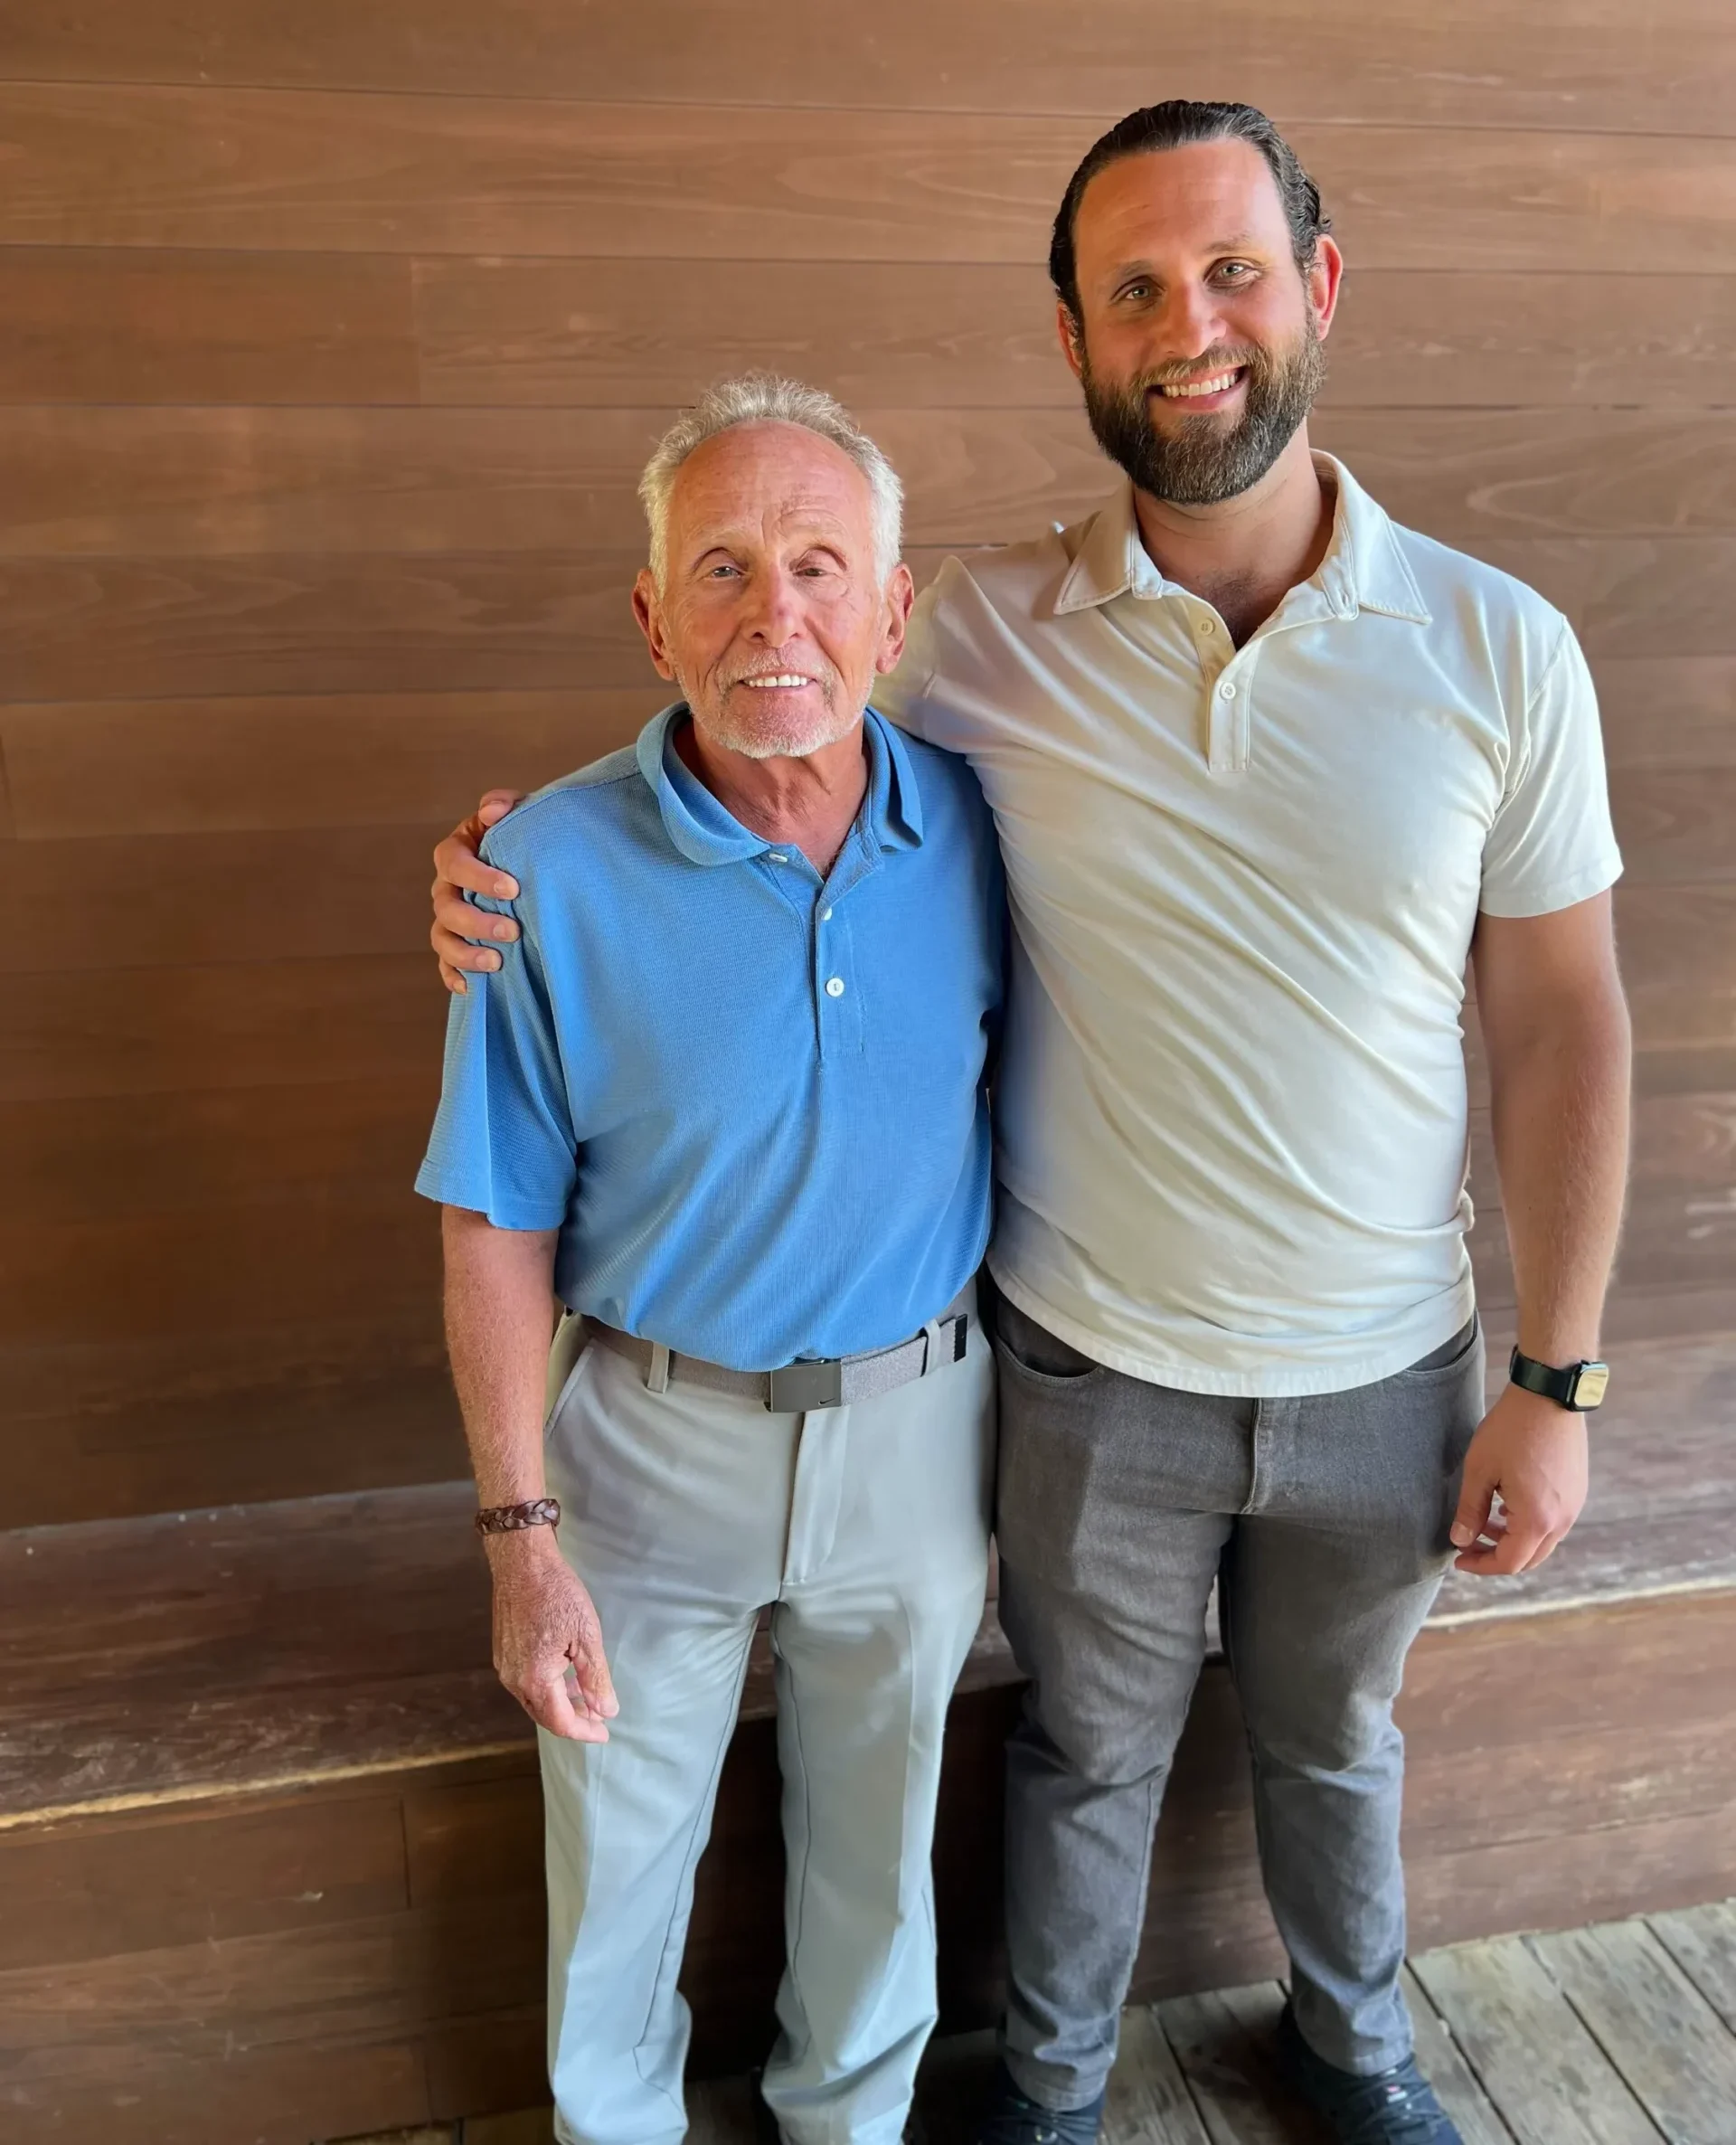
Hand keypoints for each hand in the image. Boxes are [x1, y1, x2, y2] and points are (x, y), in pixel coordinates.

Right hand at [432, 790, 526, 992]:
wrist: (531, 862)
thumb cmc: (521, 837)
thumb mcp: (518, 814)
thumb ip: (505, 805)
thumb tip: (492, 810)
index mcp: (456, 853)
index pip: (454, 863)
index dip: (479, 877)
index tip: (513, 887)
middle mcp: (445, 887)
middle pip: (446, 907)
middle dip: (477, 921)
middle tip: (512, 931)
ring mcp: (448, 918)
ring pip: (442, 938)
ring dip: (465, 953)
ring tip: (496, 962)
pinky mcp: (457, 942)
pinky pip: (445, 963)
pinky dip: (453, 975)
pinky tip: (470, 987)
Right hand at [486, 1529, 619, 1740]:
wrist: (522, 1562)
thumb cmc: (557, 1594)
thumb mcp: (586, 1636)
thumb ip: (595, 1678)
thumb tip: (606, 1712)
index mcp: (534, 1679)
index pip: (561, 1722)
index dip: (585, 1731)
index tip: (605, 1732)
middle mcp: (514, 1679)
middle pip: (544, 1716)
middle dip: (573, 1721)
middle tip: (598, 1720)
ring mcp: (505, 1666)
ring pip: (533, 1700)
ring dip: (560, 1704)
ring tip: (585, 1699)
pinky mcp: (503, 1653)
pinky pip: (525, 1683)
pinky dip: (547, 1688)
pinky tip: (564, 1676)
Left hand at [1449, 1382, 1588, 1575]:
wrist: (1549, 1395)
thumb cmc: (1511, 1430)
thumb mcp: (1479, 1470)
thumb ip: (1469, 1510)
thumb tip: (1460, 1540)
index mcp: (1537, 1520)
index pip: (1509, 1563)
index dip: (1481, 1565)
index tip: (1458, 1558)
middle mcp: (1562, 1520)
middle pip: (1529, 1558)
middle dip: (1496, 1556)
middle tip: (1469, 1544)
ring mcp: (1574, 1505)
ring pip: (1542, 1541)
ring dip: (1513, 1539)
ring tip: (1484, 1520)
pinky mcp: (1577, 1490)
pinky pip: (1553, 1521)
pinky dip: (1529, 1524)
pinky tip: (1507, 1505)